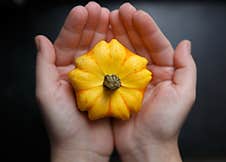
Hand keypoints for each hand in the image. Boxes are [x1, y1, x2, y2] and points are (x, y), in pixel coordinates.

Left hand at [35, 2, 112, 161]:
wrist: (83, 148)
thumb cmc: (62, 125)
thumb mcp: (46, 94)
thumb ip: (43, 65)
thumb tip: (40, 40)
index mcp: (62, 71)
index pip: (67, 43)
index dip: (74, 26)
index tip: (83, 11)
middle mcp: (79, 72)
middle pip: (85, 43)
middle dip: (92, 25)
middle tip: (99, 10)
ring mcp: (96, 78)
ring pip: (101, 51)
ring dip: (106, 34)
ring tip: (111, 18)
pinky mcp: (109, 86)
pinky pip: (113, 66)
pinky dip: (117, 53)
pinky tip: (121, 40)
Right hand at [111, 3, 195, 161]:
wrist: (144, 145)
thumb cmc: (165, 124)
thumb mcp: (184, 95)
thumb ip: (186, 68)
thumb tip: (185, 44)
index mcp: (164, 72)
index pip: (156, 44)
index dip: (147, 28)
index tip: (137, 14)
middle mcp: (146, 72)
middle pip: (138, 44)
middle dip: (129, 26)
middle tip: (120, 11)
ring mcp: (130, 78)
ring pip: (124, 51)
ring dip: (117, 35)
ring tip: (109, 19)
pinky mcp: (116, 85)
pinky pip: (112, 66)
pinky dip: (107, 53)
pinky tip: (103, 40)